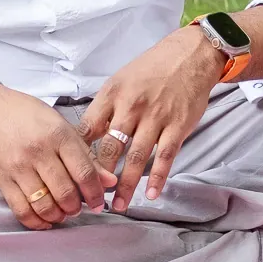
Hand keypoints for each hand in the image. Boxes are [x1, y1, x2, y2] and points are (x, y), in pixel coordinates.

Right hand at [0, 85, 115, 229]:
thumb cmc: (27, 115)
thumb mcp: (61, 126)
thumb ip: (86, 155)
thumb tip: (109, 180)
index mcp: (58, 135)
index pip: (84, 172)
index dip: (95, 193)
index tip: (100, 202)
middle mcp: (38, 151)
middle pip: (65, 192)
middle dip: (77, 207)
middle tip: (80, 207)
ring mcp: (18, 167)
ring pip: (44, 204)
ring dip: (58, 215)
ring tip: (63, 213)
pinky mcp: (2, 179)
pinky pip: (21, 209)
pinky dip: (36, 221)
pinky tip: (44, 220)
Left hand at [78, 26, 222, 211]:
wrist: (189, 56)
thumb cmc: (151, 69)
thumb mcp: (120, 80)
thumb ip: (104, 109)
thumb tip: (86, 137)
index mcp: (112, 94)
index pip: (88, 129)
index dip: (79, 154)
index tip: (73, 174)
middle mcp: (132, 106)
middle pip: (111, 147)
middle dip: (100, 175)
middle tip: (92, 198)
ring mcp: (156, 117)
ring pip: (137, 157)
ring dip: (126, 184)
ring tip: (118, 205)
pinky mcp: (178, 126)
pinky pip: (166, 156)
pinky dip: (157, 178)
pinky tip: (150, 194)